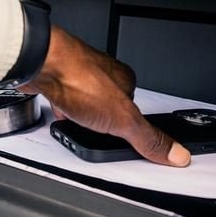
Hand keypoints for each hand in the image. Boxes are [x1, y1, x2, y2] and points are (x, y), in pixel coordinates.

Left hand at [21, 26, 190, 166]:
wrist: (39, 63)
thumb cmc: (78, 78)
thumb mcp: (122, 119)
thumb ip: (148, 138)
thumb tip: (176, 153)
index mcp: (125, 79)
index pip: (136, 108)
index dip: (131, 127)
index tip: (128, 140)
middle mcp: (102, 73)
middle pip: (108, 103)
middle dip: (102, 121)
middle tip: (98, 136)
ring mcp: (77, 74)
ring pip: (84, 99)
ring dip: (81, 114)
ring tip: (78, 127)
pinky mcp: (55, 77)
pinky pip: (62, 96)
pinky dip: (62, 107)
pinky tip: (61, 114)